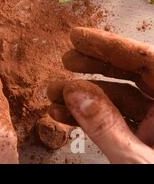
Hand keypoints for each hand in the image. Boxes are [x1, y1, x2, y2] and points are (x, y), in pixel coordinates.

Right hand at [51, 27, 153, 163]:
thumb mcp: (136, 160)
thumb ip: (106, 127)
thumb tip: (76, 95)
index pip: (147, 61)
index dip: (110, 45)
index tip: (80, 37)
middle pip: (131, 75)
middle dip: (93, 66)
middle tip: (67, 59)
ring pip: (117, 100)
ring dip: (81, 96)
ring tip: (53, 93)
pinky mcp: (142, 144)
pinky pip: (113, 122)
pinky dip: (87, 118)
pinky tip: (62, 114)